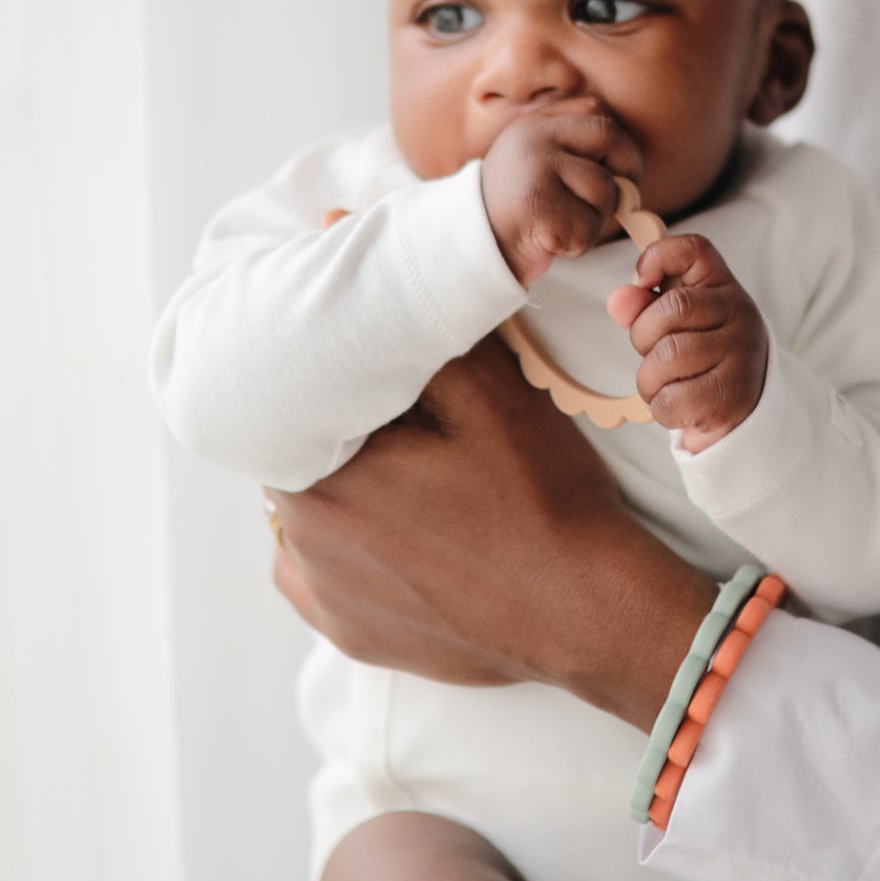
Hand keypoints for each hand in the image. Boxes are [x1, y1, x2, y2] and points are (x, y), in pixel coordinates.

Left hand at [267, 335, 713, 726]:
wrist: (589, 615)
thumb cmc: (543, 502)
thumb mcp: (490, 393)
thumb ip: (418, 324)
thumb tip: (356, 247)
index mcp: (322, 474)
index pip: (290, 403)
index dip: (330, 377)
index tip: (372, 374)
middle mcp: (303, 541)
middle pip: (298, 456)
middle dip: (340, 431)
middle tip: (406, 423)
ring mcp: (324, 596)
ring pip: (308, 514)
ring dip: (341, 489)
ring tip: (412, 480)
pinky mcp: (349, 633)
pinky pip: (322, 574)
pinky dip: (349, 549)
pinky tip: (405, 534)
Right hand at [480, 101, 644, 285]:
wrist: (469, 249)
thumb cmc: (515, 212)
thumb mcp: (537, 166)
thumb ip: (574, 151)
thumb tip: (628, 171)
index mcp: (535, 124)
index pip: (596, 113)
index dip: (620, 146)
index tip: (620, 172)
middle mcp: (534, 139)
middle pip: (610, 139)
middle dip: (625, 174)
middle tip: (618, 202)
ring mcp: (536, 171)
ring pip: (604, 189)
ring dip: (595, 219)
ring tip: (563, 225)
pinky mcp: (540, 209)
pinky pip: (588, 226)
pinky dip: (579, 244)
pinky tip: (552, 243)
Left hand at [607, 234, 768, 451]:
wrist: (743, 405)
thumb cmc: (700, 354)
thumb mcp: (673, 320)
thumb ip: (643, 304)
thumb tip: (618, 300)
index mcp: (723, 286)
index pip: (694, 249)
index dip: (657, 258)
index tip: (642, 282)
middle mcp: (740, 315)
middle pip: (670, 310)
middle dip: (643, 336)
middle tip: (653, 352)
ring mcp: (740, 356)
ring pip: (667, 359)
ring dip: (649, 379)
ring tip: (665, 383)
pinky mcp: (731, 398)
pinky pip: (672, 400)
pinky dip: (661, 406)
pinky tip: (678, 402)